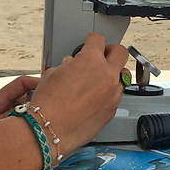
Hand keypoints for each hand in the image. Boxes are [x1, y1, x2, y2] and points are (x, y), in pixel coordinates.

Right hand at [27, 33, 128, 152]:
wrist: (49, 130)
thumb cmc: (48, 105)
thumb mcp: (53, 74)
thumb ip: (68, 66)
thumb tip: (71, 65)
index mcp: (91, 60)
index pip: (98, 39)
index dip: (91, 40)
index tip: (90, 42)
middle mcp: (106, 74)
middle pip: (120, 52)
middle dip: (111, 52)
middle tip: (102, 56)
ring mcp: (112, 93)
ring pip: (122, 76)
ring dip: (112, 75)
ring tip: (98, 80)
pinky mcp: (112, 110)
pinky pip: (116, 95)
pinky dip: (108, 93)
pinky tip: (95, 98)